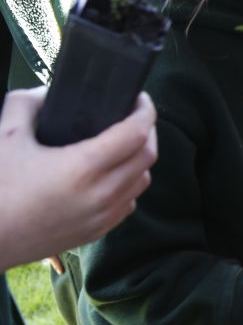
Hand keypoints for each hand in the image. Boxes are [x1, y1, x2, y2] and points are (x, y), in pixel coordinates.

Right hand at [0, 88, 157, 271]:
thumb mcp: (6, 136)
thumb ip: (26, 104)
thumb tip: (48, 93)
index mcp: (83, 167)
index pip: (135, 134)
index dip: (145, 111)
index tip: (140, 99)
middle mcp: (102, 193)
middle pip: (147, 156)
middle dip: (147, 131)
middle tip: (133, 116)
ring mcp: (104, 215)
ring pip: (143, 180)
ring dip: (140, 159)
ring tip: (124, 144)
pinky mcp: (99, 231)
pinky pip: (130, 202)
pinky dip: (129, 184)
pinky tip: (113, 175)